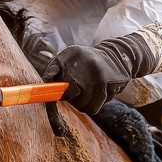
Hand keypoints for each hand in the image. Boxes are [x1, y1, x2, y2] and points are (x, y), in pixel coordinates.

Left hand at [41, 33, 156, 113]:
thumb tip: (45, 82)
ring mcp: (105, 78)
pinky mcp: (115, 86)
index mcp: (75, 57)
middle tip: (76, 92)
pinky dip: (97, 102)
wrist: (116, 54)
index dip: (64, 96)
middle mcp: (91, 68)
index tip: (63, 95)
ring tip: (86, 92)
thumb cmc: (83, 59)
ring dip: (85, 104)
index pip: (67, 88)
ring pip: (90, 107)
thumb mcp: (66, 57)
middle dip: (75, 100)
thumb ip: (52, 69)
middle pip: (79, 101)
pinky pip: (101, 105)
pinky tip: (99, 91)